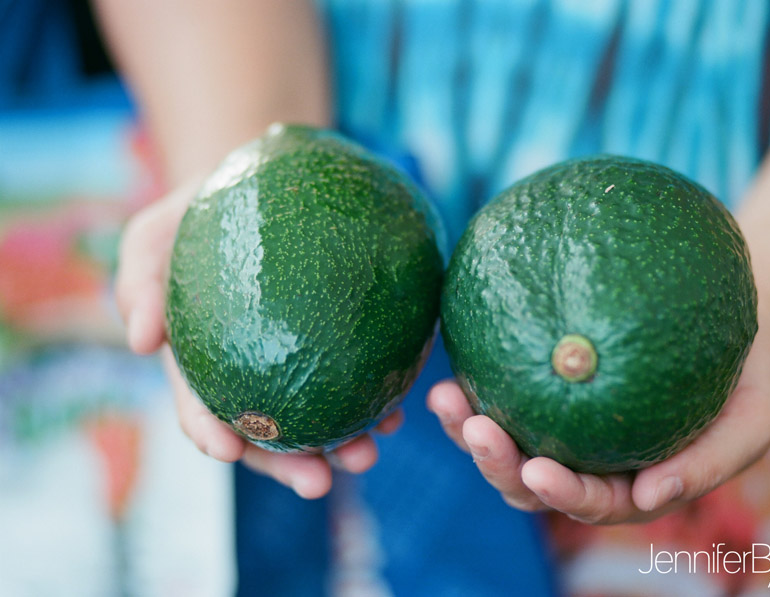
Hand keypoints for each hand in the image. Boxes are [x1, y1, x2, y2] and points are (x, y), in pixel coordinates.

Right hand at [115, 178, 399, 498]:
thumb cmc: (196, 214)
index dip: (211, 435)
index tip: (225, 452)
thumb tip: (140, 341)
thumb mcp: (154, 236)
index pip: (202, 409)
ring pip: (321, 418)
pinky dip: (376, 398)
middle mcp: (252, 376)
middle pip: (269, 434)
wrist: (257, 185)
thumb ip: (138, 281)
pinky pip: (361, 378)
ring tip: (370, 452)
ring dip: (343, 446)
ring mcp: (297, 365)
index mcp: (202, 365)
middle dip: (291, 465)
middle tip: (319, 481)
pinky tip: (397, 411)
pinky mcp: (340, 344)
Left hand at [427, 308, 769, 523]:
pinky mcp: (544, 385)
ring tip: (444, 396)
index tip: (537, 471)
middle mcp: (586, 462)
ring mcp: (561, 425)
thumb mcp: (751, 425)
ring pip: (504, 438)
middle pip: (527, 479)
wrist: (736, 330)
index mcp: (628, 486)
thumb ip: (708, 465)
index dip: (558, 492)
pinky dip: (477, 380)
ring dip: (466, 426)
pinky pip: (505, 389)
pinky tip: (455, 358)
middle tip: (473, 428)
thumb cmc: (748, 382)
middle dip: (495, 463)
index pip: (586, 500)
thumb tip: (649, 497)